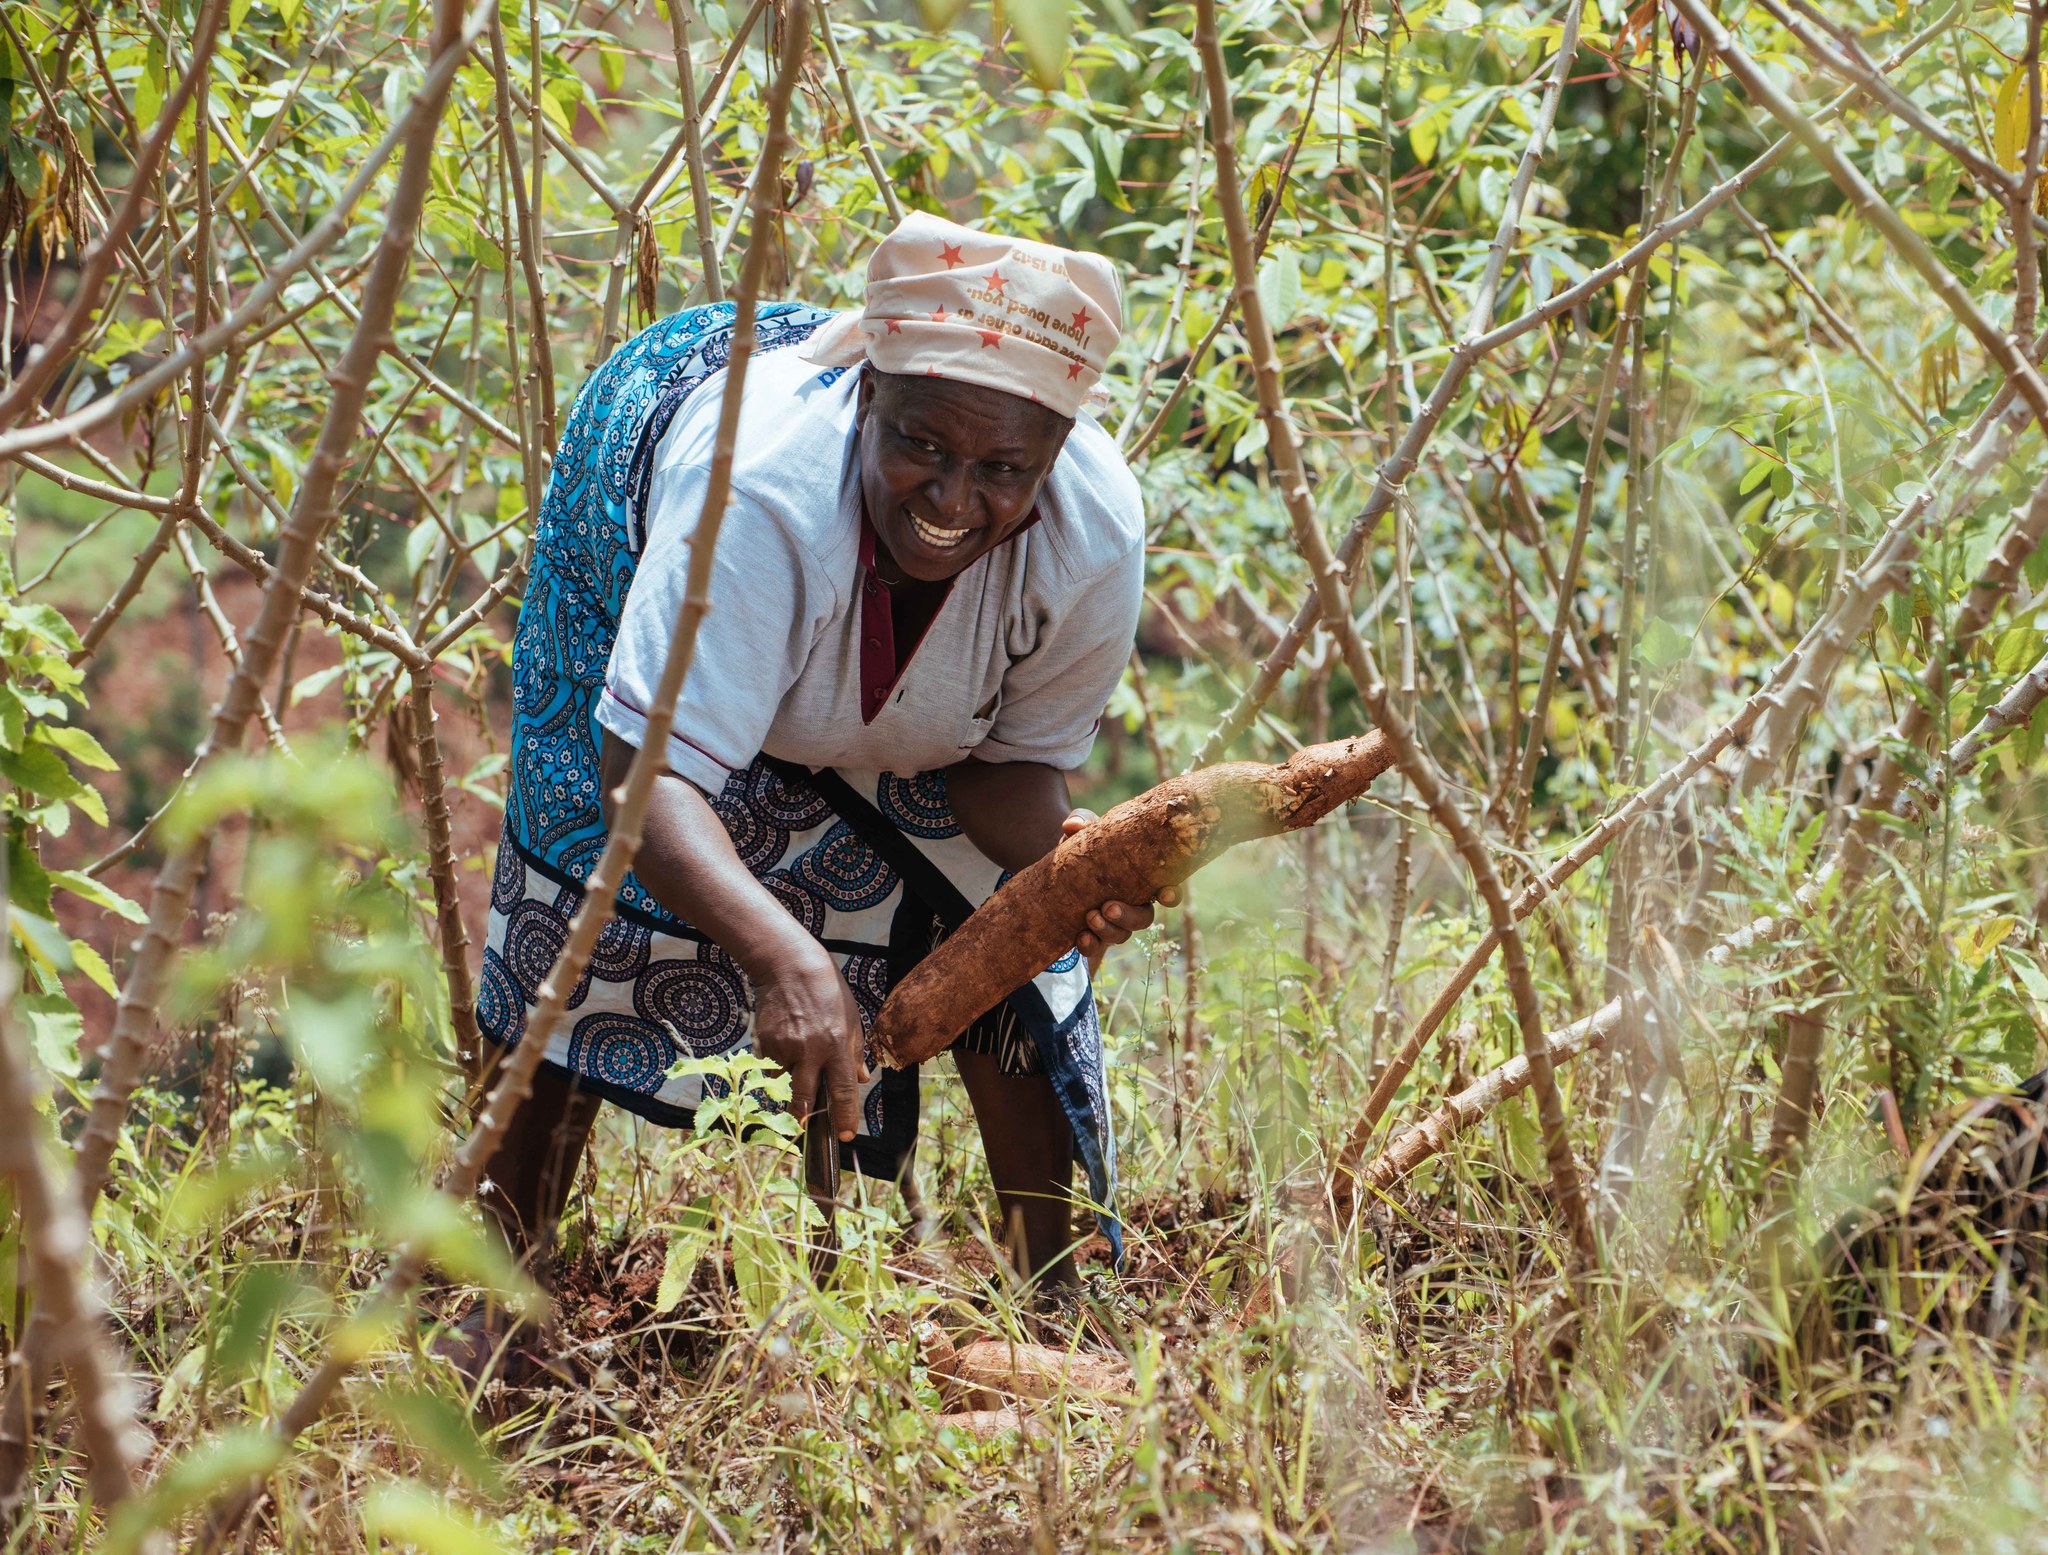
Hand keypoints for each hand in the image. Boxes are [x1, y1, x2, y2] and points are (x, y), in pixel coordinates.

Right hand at [750, 946, 870, 1142]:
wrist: (787, 965)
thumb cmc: (826, 990)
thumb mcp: (852, 1017)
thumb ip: (856, 1051)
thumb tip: (862, 1079)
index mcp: (837, 1045)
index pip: (843, 1091)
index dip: (845, 1117)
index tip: (845, 1135)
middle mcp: (811, 1051)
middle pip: (805, 1098)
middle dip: (805, 1116)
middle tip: (806, 1125)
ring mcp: (785, 1048)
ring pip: (786, 1079)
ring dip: (792, 1076)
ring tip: (798, 1046)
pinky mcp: (765, 1043)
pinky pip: (772, 1063)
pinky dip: (778, 1058)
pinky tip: (785, 1034)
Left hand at [1060, 809, 1182, 971]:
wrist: (1055, 873)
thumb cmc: (1083, 848)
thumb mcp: (1083, 833)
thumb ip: (1082, 822)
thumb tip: (1073, 825)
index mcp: (1140, 879)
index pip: (1165, 889)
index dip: (1170, 894)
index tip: (1164, 893)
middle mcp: (1133, 904)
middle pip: (1144, 919)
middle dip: (1129, 916)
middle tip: (1108, 907)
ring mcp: (1114, 923)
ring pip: (1122, 935)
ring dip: (1108, 930)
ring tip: (1089, 917)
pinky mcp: (1094, 935)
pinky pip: (1097, 948)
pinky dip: (1090, 945)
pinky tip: (1079, 937)